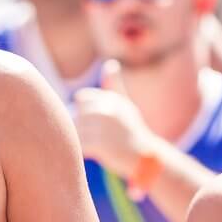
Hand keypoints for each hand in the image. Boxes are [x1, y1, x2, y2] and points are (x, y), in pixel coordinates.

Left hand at [73, 60, 156, 176]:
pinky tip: (93, 152)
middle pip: (77, 115)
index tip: (94, 120)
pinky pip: (79, 143)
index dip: (84, 110)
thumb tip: (110, 64)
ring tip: (95, 144)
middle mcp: (107, 111)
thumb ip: (114, 85)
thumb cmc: (131, 130)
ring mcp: (103, 128)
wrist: (145, 158)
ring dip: (81, 138)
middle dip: (81, 125)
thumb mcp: (125, 105)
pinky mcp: (100, 145)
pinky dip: (82, 149)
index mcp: (112, 100)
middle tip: (94, 135)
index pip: (82, 98)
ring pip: (76, 129)